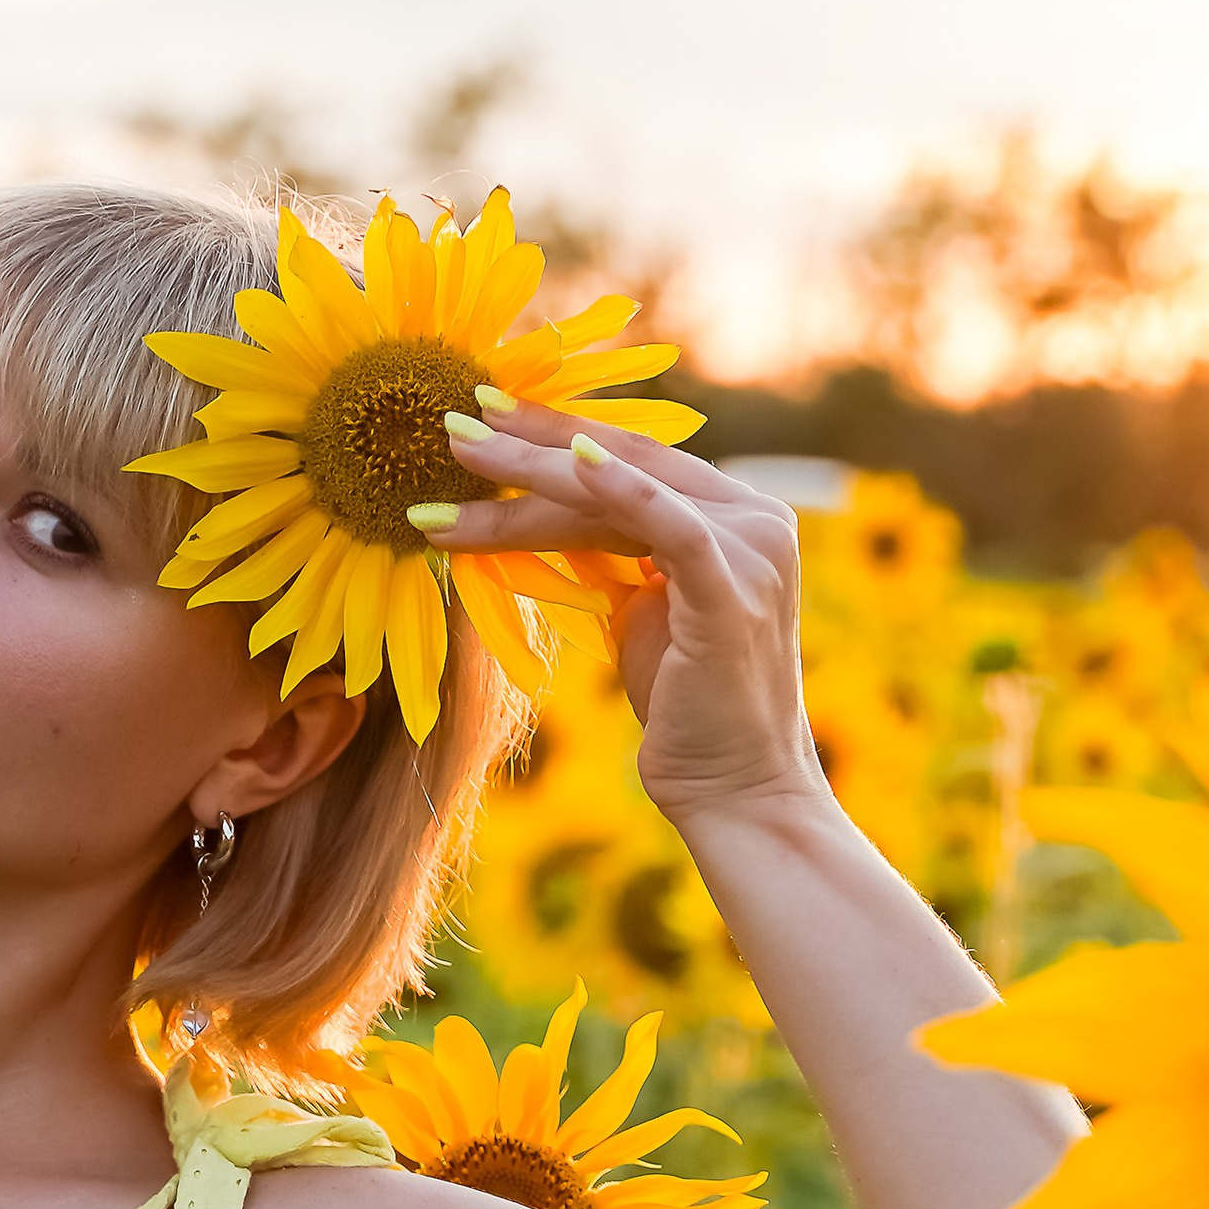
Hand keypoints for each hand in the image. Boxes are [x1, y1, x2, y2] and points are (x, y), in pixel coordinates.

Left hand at [431, 402, 827, 827]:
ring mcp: (750, 550)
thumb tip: (549, 516)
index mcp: (732, 517)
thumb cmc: (686, 711)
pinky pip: (669, 524)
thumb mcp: (641, 613)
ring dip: (532, 471)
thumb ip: (612, 556)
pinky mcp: (733, 589)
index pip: (631, 460)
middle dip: (531, 440)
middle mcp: (753, 518)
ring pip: (622, 491)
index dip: (555, 435)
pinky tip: (568, 461)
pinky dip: (618, 488)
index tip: (483, 418)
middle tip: (455, 417)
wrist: (736, 790)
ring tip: (459, 452)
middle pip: (622, 460)